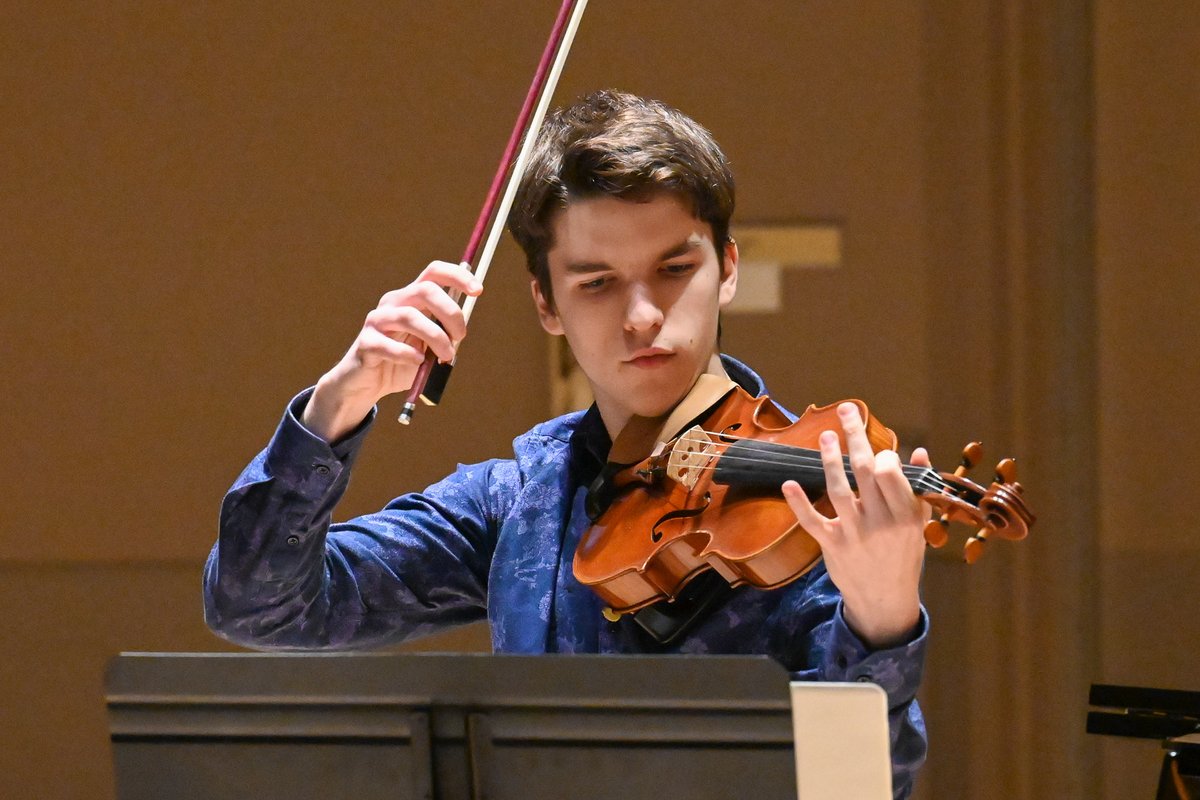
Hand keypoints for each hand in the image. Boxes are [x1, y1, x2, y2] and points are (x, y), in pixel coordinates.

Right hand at [302, 261, 481, 441]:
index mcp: (411, 298)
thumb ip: (446, 335)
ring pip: (409, 316)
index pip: (434, 273)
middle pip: (425, 290)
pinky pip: (388, 344)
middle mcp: (393, 302)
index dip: (457, 276)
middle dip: (451, 312)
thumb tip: (461, 331)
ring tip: (446, 357)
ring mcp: (377, 321)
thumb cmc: (403, 362)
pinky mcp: (366, 343)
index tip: (478, 291)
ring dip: (436, 337)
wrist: (368, 384)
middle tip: (461, 337)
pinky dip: (408, 354)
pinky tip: (418, 362)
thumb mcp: (430, 346)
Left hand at [781, 402, 930, 648]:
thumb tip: (920, 451)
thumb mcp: (918, 524)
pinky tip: (788, 484)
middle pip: (865, 472)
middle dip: (856, 437)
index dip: (883, 456)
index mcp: (905, 515)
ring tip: (826, 434)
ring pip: (839, 490)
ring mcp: (855, 534)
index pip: (891, 475)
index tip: (879, 451)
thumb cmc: (903, 555)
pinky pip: (813, 521)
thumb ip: (918, 488)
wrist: (884, 600)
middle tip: (847, 411)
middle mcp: (881, 522)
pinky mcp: (832, 545)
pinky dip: (799, 504)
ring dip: (830, 461)